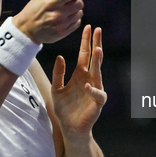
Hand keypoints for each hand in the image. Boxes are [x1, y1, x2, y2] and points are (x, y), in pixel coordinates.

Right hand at [13, 0, 82, 43]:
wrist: (26, 30)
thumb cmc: (33, 11)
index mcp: (52, 1)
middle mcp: (58, 13)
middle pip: (79, 4)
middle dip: (77, 1)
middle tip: (72, 1)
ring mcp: (61, 24)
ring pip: (79, 13)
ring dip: (75, 11)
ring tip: (68, 11)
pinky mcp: (62, 33)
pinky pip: (76, 23)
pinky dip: (74, 19)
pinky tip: (68, 18)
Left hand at [51, 25, 105, 140]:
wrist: (70, 128)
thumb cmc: (65, 109)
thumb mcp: (57, 89)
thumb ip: (58, 73)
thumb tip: (61, 57)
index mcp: (80, 74)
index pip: (85, 54)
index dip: (86, 41)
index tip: (87, 28)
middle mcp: (89, 79)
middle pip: (94, 58)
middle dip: (96, 44)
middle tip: (98, 30)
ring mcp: (95, 90)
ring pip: (98, 73)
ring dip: (98, 61)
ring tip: (98, 49)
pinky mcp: (97, 103)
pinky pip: (97, 94)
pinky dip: (92, 90)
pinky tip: (87, 85)